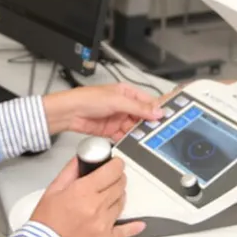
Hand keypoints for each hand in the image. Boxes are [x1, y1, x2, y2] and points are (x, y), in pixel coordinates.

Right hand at [29, 157, 144, 236]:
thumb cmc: (45, 225)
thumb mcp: (53, 190)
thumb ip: (70, 171)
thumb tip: (82, 159)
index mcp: (83, 192)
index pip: (112, 171)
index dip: (116, 164)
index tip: (116, 164)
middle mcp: (96, 207)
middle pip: (120, 185)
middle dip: (117, 179)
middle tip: (110, 180)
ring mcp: (104, 225)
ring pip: (121, 203)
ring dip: (117, 198)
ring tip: (106, 199)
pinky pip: (126, 230)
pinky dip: (132, 226)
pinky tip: (138, 224)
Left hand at [43, 84, 162, 140]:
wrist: (69, 113)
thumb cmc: (87, 99)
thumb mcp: (116, 101)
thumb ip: (138, 107)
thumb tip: (156, 111)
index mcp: (127, 93)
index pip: (147, 101)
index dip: (157, 109)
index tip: (167, 118)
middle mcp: (124, 105)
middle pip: (143, 117)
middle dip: (149, 124)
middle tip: (158, 132)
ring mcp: (118, 118)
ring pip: (135, 128)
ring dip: (139, 134)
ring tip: (146, 140)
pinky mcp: (111, 130)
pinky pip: (125, 137)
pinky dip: (129, 141)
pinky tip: (133, 144)